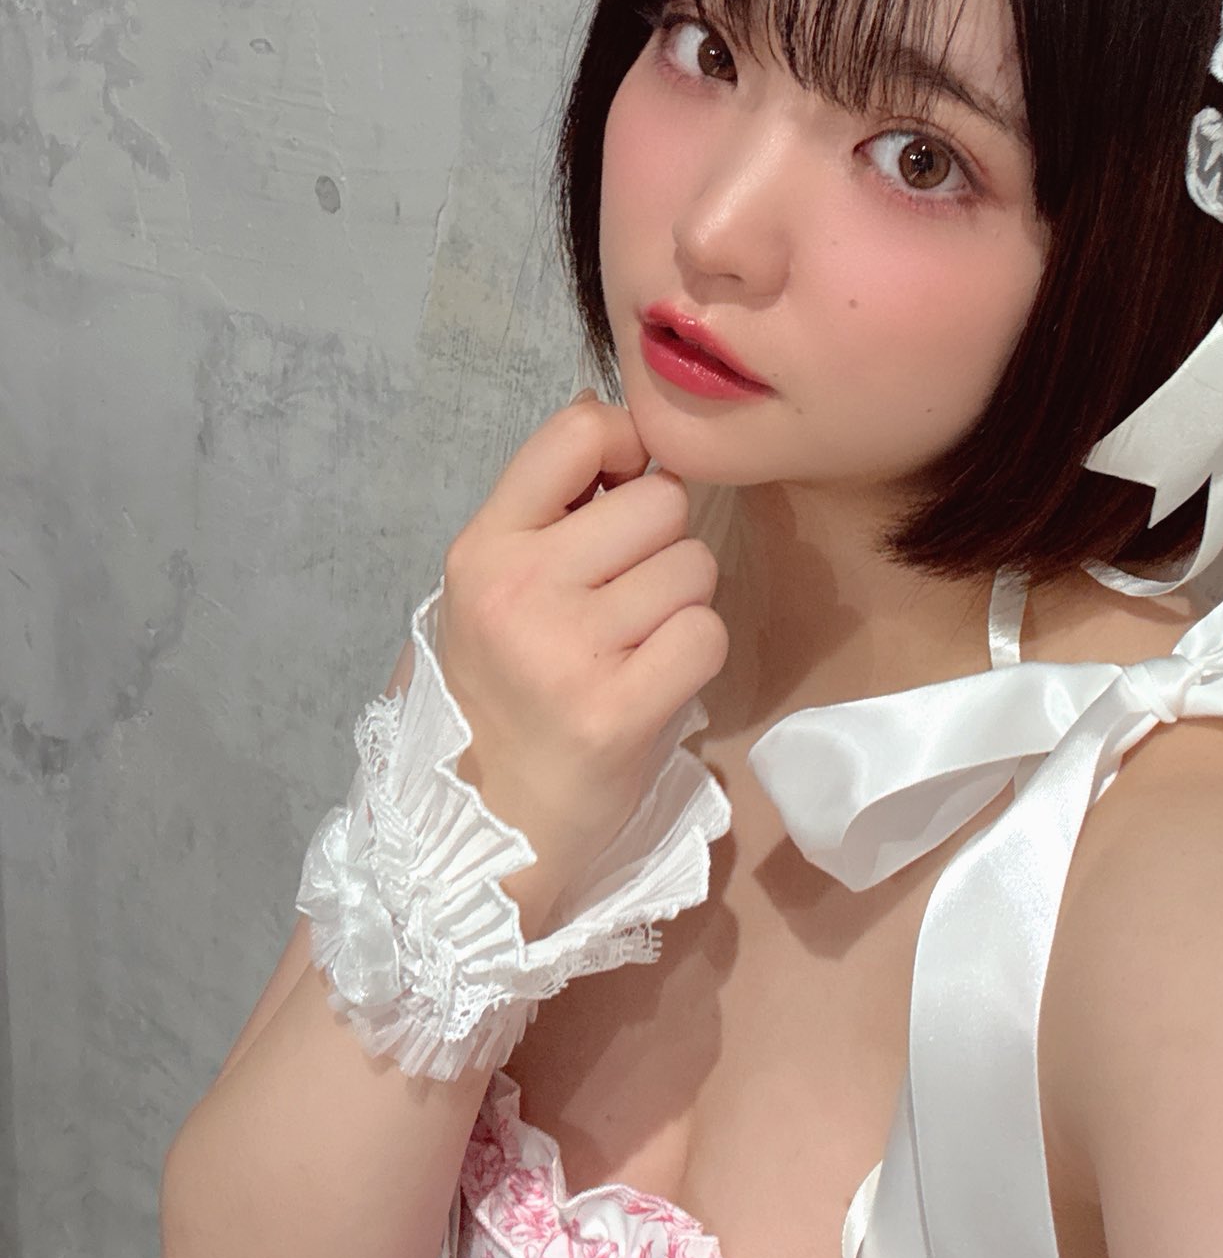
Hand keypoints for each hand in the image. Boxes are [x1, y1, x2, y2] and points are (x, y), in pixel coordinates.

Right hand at [434, 392, 728, 904]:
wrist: (483, 834)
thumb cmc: (497, 701)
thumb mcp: (489, 593)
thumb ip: (546, 514)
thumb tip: (613, 422)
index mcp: (484, 547)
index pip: (579, 430)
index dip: (627, 447)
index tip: (622, 493)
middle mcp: (520, 589)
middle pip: (661, 502)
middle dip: (663, 545)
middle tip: (628, 600)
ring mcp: (567, 651)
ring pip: (693, 568)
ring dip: (682, 605)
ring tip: (634, 648)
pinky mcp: (618, 712)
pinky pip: (705, 634)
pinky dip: (694, 656)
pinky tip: (654, 683)